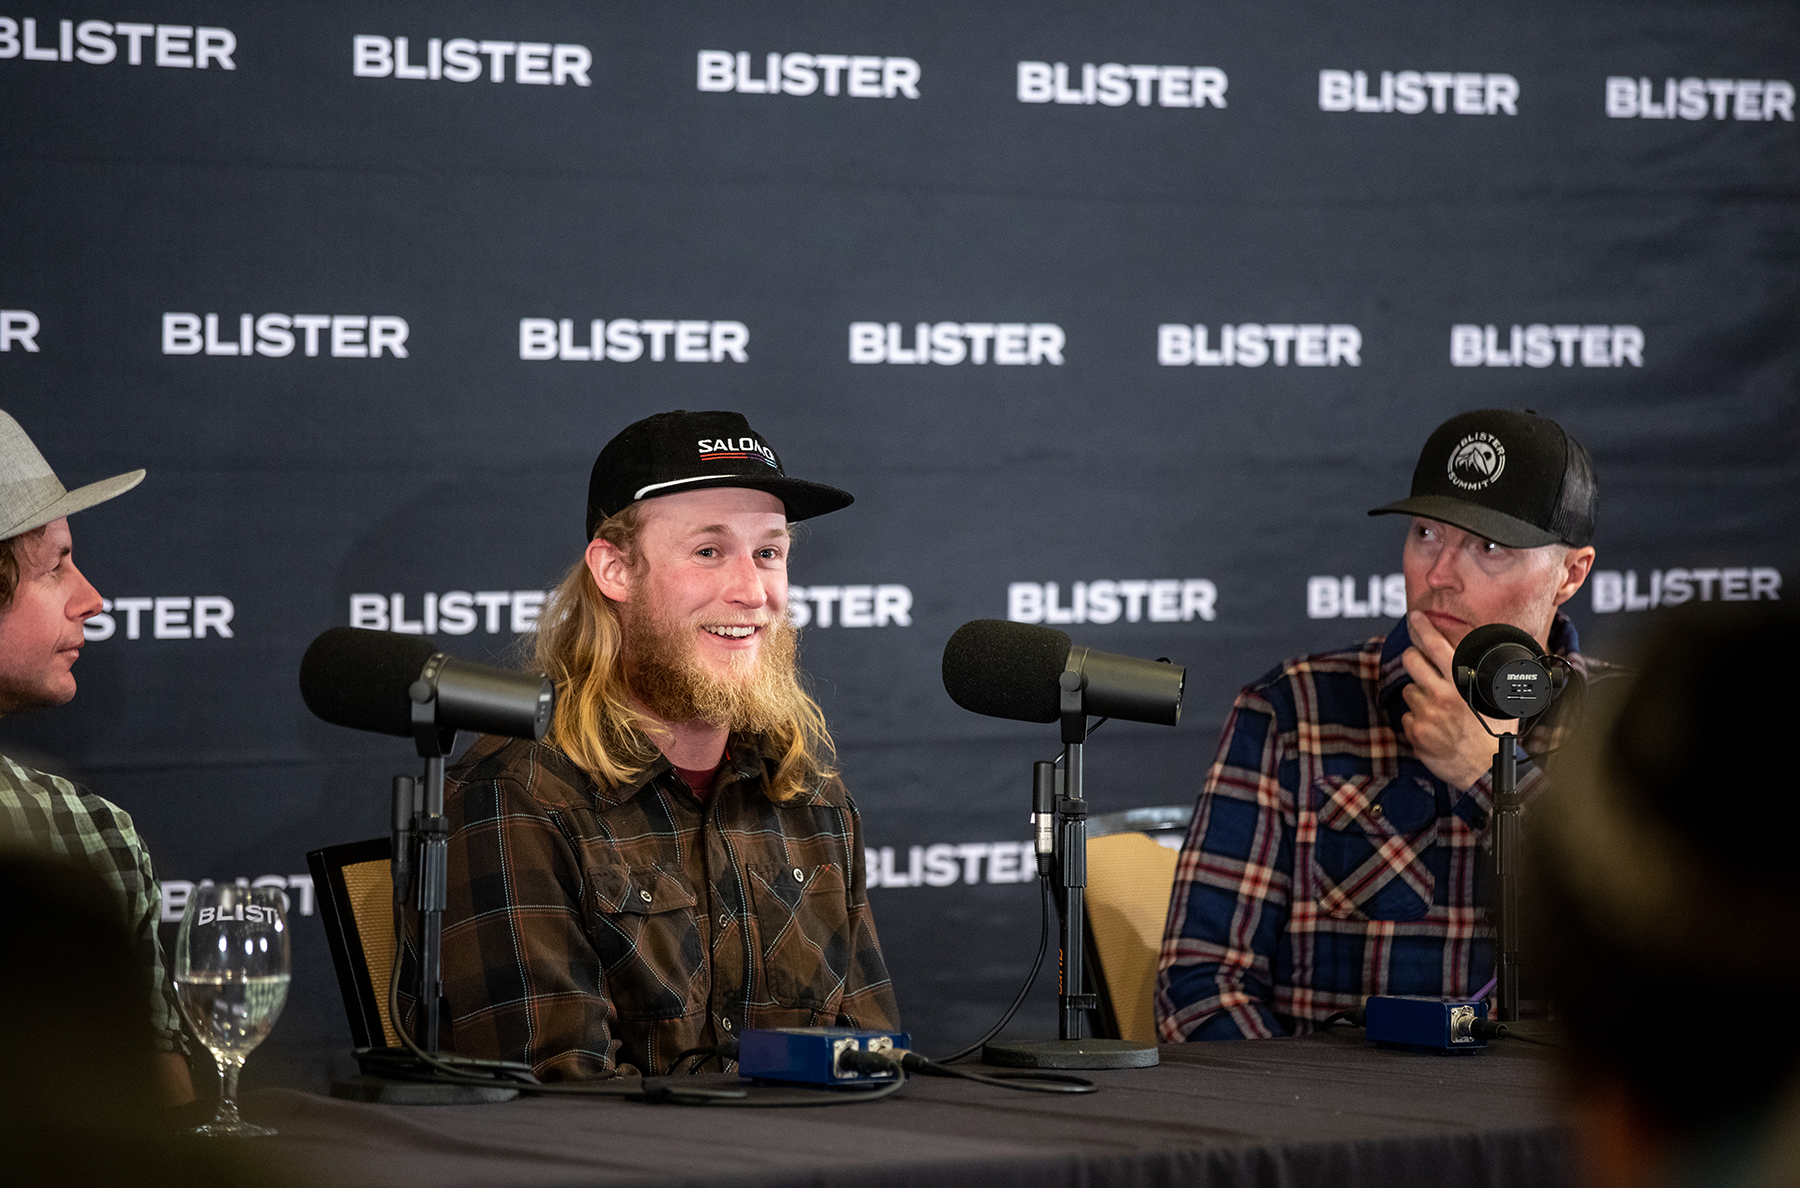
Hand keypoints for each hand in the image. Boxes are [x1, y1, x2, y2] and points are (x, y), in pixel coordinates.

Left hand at [1399, 611, 1515, 790]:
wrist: (1486, 770)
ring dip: (1420, 696)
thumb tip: (1484, 659)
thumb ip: (1487, 678)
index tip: (1415, 617)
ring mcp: (1426, 713)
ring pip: (1409, 691)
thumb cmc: (1494, 735)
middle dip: (1414, 659)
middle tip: (1422, 665)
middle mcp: (1441, 694)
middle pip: (1411, 661)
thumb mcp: (1498, 700)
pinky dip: (1417, 720)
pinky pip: (1407, 716)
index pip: (1436, 645)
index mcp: (1462, 682)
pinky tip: (1434, 727)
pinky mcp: (1415, 731)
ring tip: (1440, 710)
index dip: (1423, 627)